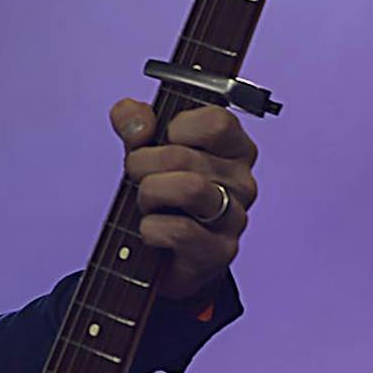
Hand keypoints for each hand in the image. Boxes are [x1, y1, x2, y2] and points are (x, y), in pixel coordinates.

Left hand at [109, 98, 258, 302]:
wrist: (166, 259)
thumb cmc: (164, 198)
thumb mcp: (145, 152)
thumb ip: (135, 124)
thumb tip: (130, 113)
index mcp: (234, 149)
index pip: (217, 121)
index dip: (177, 127)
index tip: (163, 141)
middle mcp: (243, 181)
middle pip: (184, 155)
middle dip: (143, 164)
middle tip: (138, 178)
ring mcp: (235, 218)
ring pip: (189, 188)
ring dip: (150, 194)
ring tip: (147, 204)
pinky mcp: (221, 251)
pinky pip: (180, 230)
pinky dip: (151, 229)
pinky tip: (150, 231)